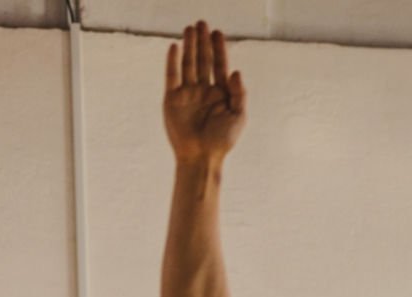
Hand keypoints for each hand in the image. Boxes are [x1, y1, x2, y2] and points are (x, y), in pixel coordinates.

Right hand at [163, 22, 246, 164]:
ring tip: (190, 29)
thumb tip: (236, 71)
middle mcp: (204, 91)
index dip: (219, 49)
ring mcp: (188, 93)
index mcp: (221, 94)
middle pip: (203, 60)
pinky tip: (175, 47)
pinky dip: (173, 61)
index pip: (220, 66)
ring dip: (189, 46)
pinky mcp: (172, 98)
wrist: (200, 157)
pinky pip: (171, 75)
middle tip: (203, 23)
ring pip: (188, 64)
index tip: (218, 33)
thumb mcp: (238, 117)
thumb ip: (240, 94)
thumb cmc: (222, 141)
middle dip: (203, 42)